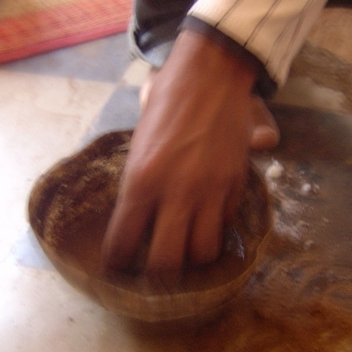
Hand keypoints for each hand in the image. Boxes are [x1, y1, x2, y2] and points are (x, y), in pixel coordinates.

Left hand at [100, 29, 259, 285]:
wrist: (212, 73)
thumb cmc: (168, 97)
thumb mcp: (140, 136)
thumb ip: (139, 173)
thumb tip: (138, 200)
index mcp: (141, 179)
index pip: (123, 240)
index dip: (117, 262)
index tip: (116, 268)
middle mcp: (175, 193)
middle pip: (166, 261)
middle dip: (157, 277)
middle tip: (154, 277)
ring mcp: (209, 192)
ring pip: (202, 252)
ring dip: (193, 258)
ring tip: (186, 255)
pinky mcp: (235, 185)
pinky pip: (225, 224)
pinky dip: (216, 230)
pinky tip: (209, 224)